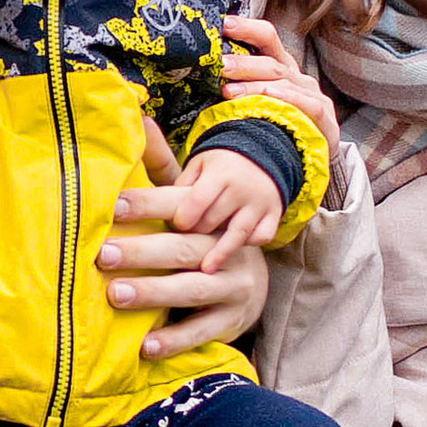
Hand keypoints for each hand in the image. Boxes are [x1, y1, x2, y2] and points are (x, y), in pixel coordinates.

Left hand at [97, 184, 272, 361]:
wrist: (251, 285)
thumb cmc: (201, 239)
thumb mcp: (188, 205)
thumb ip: (161, 170)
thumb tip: (138, 119)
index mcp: (211, 218)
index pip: (178, 207)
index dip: (146, 205)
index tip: (112, 206)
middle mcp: (225, 249)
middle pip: (183, 248)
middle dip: (141, 251)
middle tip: (102, 254)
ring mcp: (232, 286)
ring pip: (192, 289)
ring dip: (153, 292)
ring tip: (115, 295)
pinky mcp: (231, 320)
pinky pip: (201, 330)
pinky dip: (173, 339)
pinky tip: (144, 346)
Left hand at [164, 146, 284, 272]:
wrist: (263, 158)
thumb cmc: (221, 166)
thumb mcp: (199, 164)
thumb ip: (180, 184)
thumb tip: (152, 209)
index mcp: (220, 173)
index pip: (198, 200)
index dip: (184, 217)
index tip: (176, 227)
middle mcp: (242, 188)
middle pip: (214, 220)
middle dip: (197, 233)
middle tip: (182, 244)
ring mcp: (260, 203)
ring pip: (237, 233)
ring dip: (220, 252)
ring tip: (205, 269)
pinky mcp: (274, 215)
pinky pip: (262, 236)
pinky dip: (249, 245)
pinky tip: (234, 253)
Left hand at [218, 10, 340, 156]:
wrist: (312, 161)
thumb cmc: (275, 128)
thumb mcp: (253, 104)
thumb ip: (234, 89)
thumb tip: (199, 77)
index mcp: (280, 68)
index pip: (267, 38)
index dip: (247, 28)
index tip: (224, 24)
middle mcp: (297, 78)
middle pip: (271, 62)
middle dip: (243, 63)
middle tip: (220, 65)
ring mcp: (312, 96)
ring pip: (283, 83)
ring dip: (255, 85)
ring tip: (230, 90)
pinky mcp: (324, 118)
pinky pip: (307, 104)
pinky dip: (287, 99)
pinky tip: (269, 97)